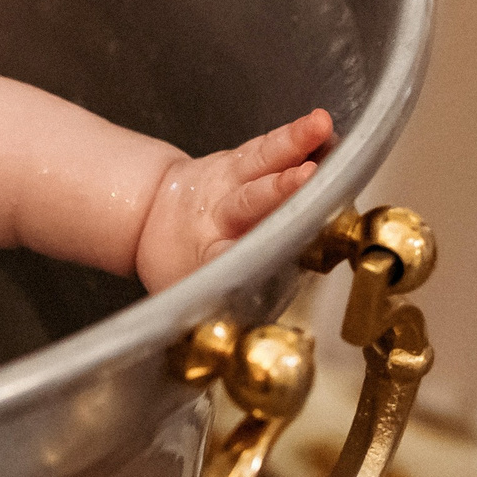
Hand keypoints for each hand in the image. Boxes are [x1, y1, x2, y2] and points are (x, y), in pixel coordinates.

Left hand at [135, 110, 334, 289]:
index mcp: (207, 258)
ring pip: (257, 163)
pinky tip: (322, 127)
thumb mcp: (193, 296)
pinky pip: (265, 148)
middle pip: (249, 202)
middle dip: (279, 190)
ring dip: (291, 145)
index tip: (265, 251)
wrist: (153, 215)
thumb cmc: (188, 263)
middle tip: (306, 177)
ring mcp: (225, 184)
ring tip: (320, 126)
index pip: (229, 257)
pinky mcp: (235, 161)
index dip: (249, 252)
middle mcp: (218, 217)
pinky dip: (294, 138)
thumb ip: (222, 309)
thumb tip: (243, 350)